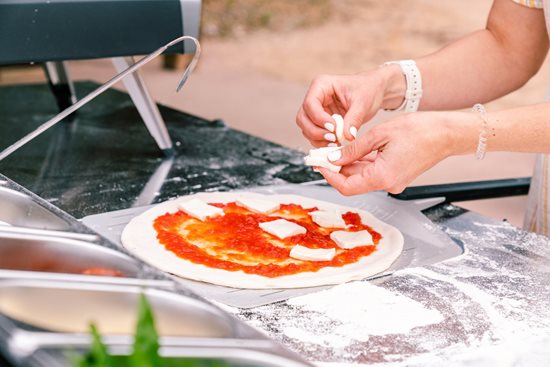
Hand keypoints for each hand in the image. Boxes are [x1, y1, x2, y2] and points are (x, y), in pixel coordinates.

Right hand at [296, 65, 404, 146]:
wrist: (374, 91)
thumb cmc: (368, 90)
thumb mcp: (363, 103)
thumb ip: (354, 119)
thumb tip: (347, 137)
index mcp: (321, 85)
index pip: (310, 104)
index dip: (319, 119)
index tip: (333, 128)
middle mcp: (315, 97)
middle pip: (302, 118)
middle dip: (315, 131)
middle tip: (333, 138)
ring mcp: (316, 110)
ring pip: (305, 128)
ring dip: (317, 139)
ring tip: (336, 143)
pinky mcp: (320, 121)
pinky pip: (313, 134)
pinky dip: (321, 142)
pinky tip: (335, 144)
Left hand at [317, 111, 473, 194]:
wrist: (447, 133)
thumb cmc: (420, 130)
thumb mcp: (379, 134)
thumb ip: (354, 148)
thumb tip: (333, 157)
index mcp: (383, 176)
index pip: (346, 186)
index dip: (329, 175)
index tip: (318, 163)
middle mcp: (388, 185)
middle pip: (353, 182)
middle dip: (336, 169)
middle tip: (321, 154)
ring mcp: (393, 182)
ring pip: (362, 177)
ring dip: (348, 165)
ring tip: (333, 150)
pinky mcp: (397, 177)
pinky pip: (373, 173)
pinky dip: (361, 164)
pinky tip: (352, 151)